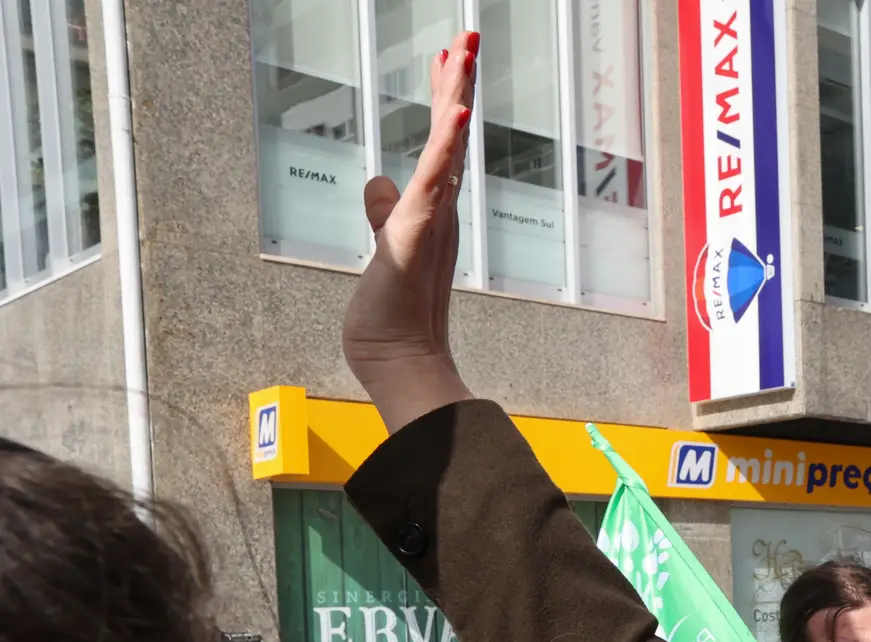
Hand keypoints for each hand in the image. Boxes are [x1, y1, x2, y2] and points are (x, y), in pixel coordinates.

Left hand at [342, 31, 476, 430]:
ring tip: (463, 50)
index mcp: (434, 205)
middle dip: (459, 80)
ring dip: (457, 94)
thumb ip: (381, 210)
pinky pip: (438, 176)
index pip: (443, 139)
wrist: (396, 349)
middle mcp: (442, 204)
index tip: (449, 58)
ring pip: (450, 142)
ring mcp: (436, 213)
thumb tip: (375, 183)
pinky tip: (459, 110)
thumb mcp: (382, 244)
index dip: (447, 97)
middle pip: (453, 130)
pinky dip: (449, 142)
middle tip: (467, 35)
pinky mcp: (422, 225)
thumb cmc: (390, 308)